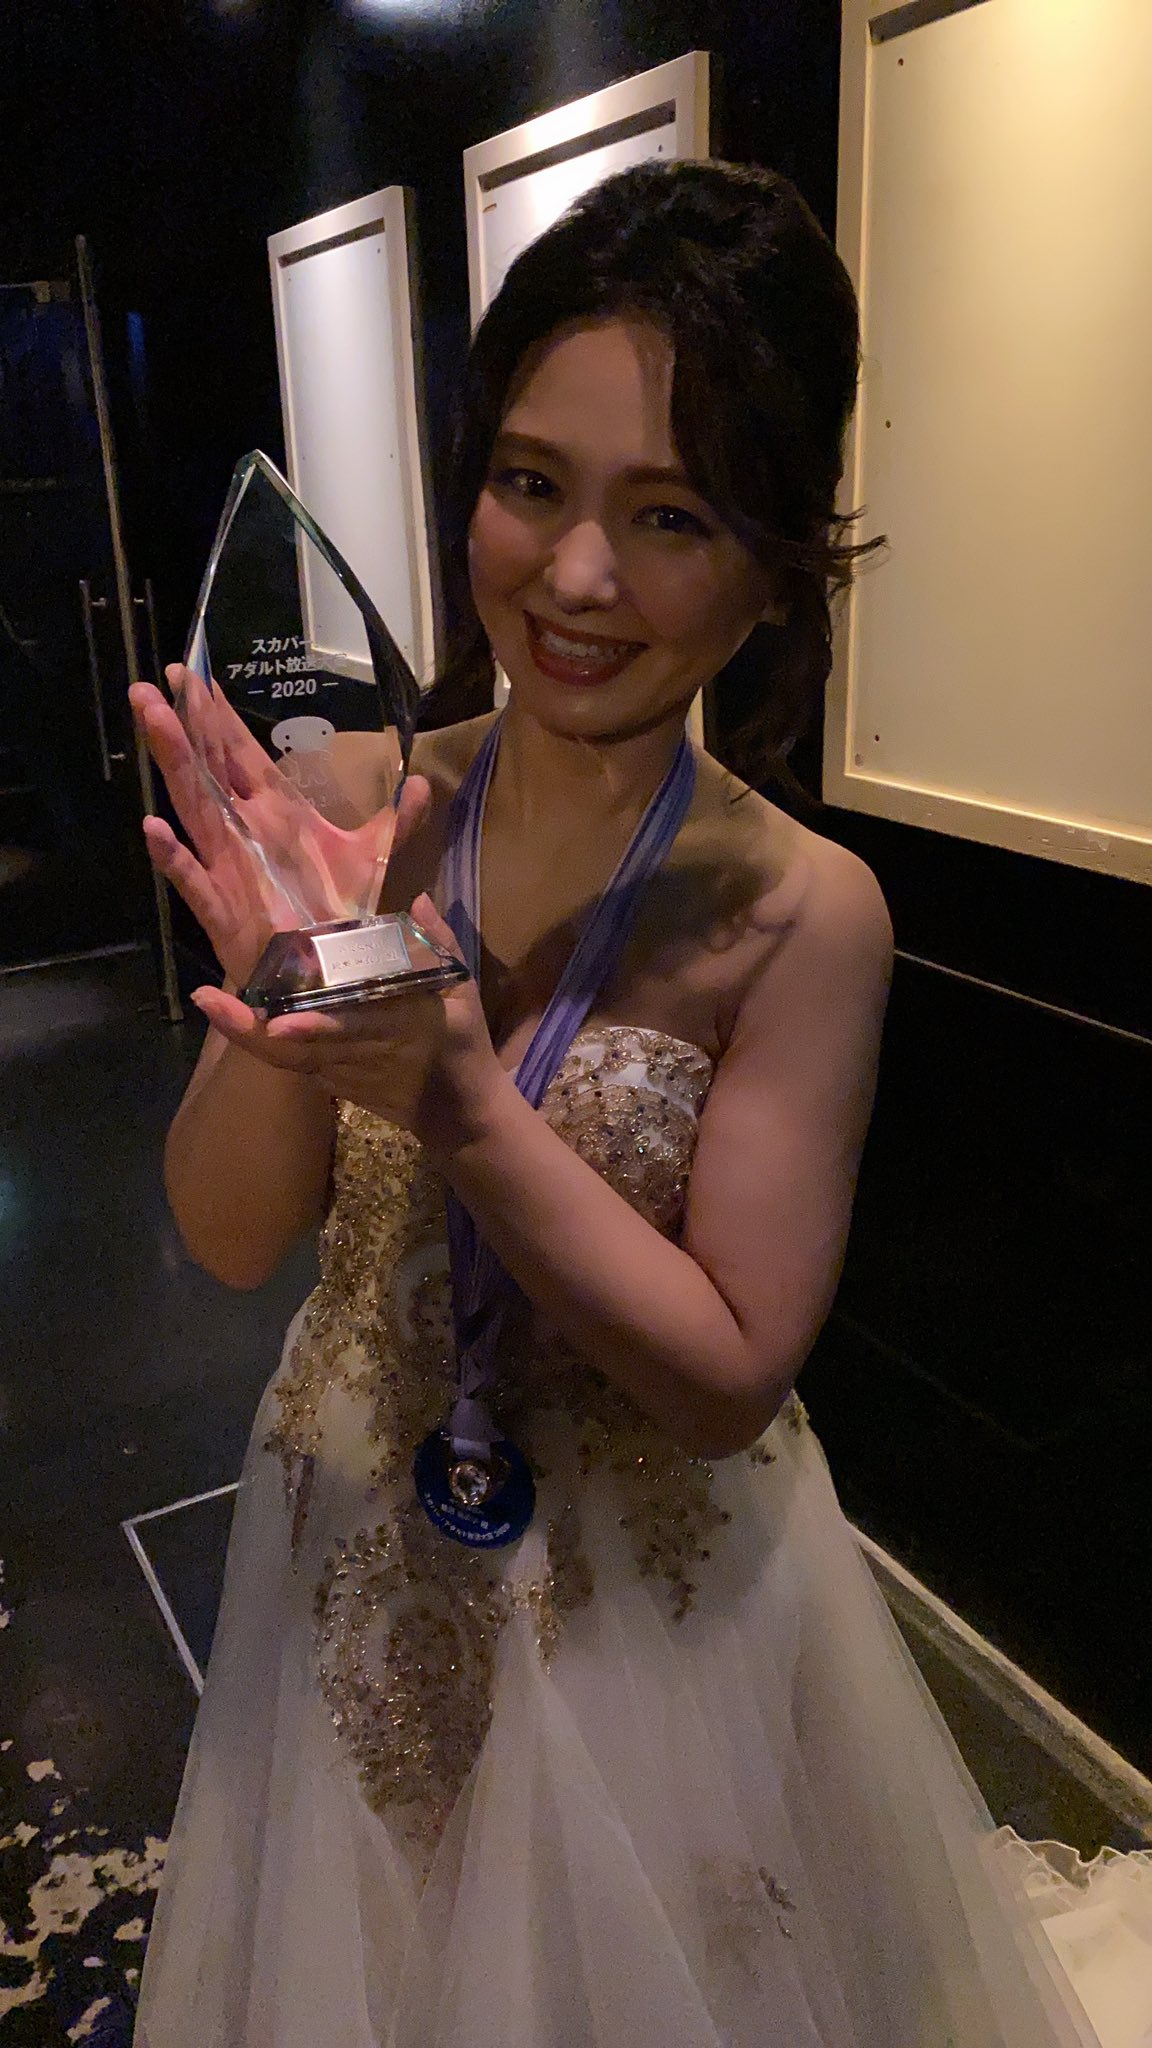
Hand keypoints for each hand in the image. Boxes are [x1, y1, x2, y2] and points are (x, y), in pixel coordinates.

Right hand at [131, 668, 429, 986]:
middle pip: (207, 769)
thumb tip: (419, 782)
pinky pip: (195, 883)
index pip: (241, 753)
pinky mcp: (225, 913)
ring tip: (151, 723)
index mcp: (278, 812)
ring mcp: (231, 870)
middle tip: (151, 684)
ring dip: (173, 766)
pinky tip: (155, 829)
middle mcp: (247, 833)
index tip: (192, 673)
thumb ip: (403, 822)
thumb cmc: (352, 919)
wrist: (342, 981)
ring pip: (193, 811)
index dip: (218, 714)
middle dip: (181, 726)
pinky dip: (175, 859)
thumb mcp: (384, 862)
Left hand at [189, 895, 511, 1155]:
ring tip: (208, 1002)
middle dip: (249, 1029)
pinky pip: (290, 1062)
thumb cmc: (462, 1046)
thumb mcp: (462, 992)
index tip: (279, 1023)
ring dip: (243, 1034)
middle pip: (295, 1050)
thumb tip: (416, 898)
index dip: (315, 1029)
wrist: (455, 1114)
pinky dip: (258, 1041)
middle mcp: (358, 1056)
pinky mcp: (328, 1084)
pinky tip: (229, 1016)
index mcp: (396, 1029)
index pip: (349, 1030)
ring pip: (284, 1059)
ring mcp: (339, 1075)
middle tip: (207, 1000)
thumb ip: (439, 943)